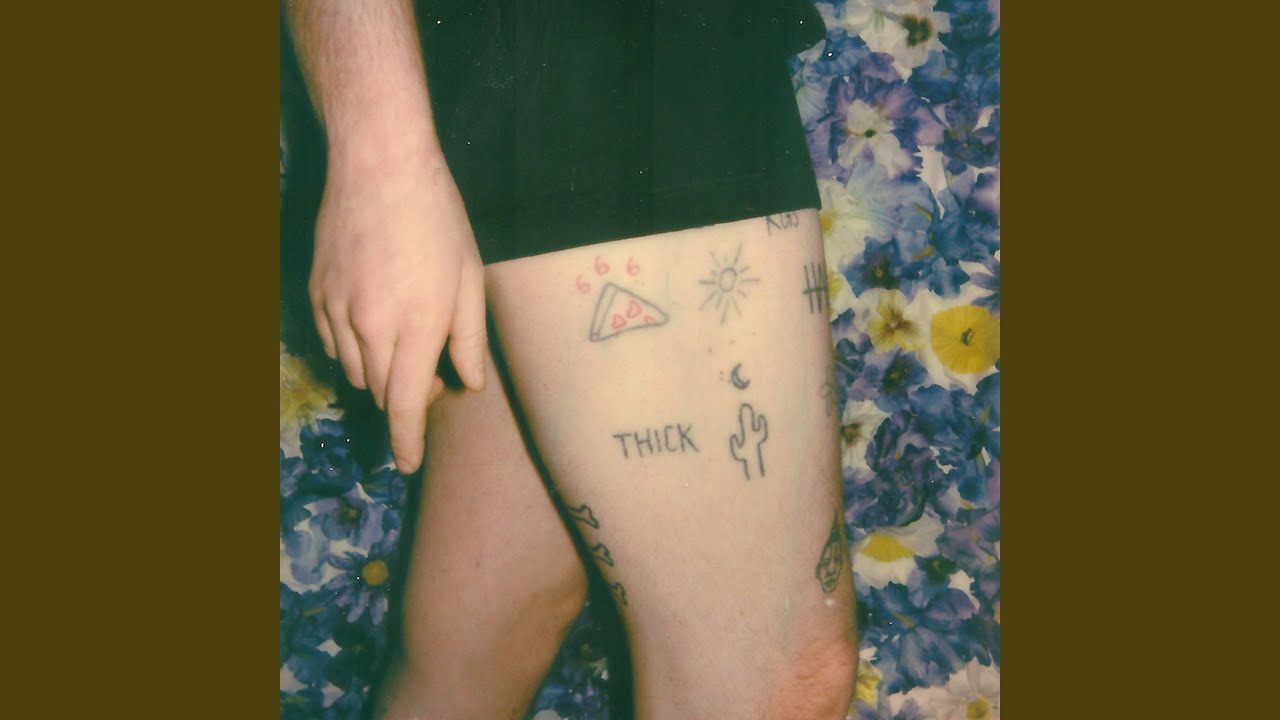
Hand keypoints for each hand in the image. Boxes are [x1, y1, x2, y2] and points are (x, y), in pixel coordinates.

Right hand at [309, 150, 486, 473]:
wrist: (379, 164)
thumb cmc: (437, 219)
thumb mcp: (470, 279)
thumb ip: (469, 340)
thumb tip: (467, 384)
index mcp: (416, 326)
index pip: (407, 406)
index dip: (408, 443)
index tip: (407, 465)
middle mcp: (370, 326)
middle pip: (383, 393)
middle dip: (407, 398)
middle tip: (434, 373)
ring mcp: (337, 310)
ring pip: (356, 371)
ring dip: (381, 373)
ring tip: (405, 338)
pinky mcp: (316, 292)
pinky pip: (333, 343)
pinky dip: (353, 347)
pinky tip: (374, 319)